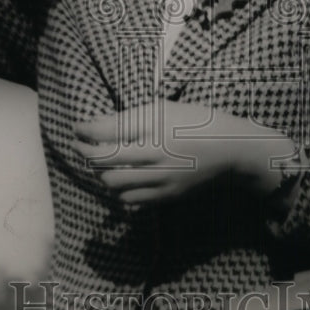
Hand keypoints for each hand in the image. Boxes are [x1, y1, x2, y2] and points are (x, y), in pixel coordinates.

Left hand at [73, 100, 295, 204]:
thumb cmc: (198, 122)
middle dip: (86, 153)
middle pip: (103, 162)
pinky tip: (121, 179)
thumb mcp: (164, 108)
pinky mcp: (167, 196)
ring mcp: (161, 179)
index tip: (78, 128)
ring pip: (113, 184)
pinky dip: (119, 191)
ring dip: (101, 173)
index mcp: (154, 128)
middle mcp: (155, 155)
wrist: (232, 151)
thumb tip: (95, 126)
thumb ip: (129, 118)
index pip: (105, 133)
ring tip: (101, 162)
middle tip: (82, 145)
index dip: (84, 131)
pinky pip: (131, 200)